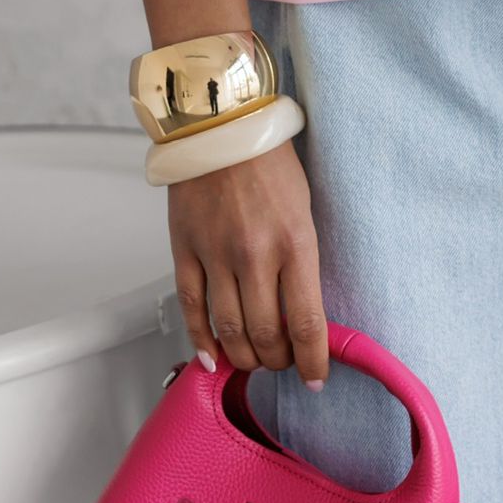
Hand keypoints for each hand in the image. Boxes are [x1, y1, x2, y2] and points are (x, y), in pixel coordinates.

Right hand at [168, 137, 328, 389]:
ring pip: (230, 331)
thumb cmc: (270, 160)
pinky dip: (202, 341)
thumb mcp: (305, 207)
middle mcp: (256, 255)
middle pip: (268, 336)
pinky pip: (193, 310)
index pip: (308, 322)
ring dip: (245, 357)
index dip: (313, 360)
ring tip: (255, 360)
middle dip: (280, 361)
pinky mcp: (185, 251)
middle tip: (285, 362)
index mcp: (295, 241)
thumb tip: (305, 309)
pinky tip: (214, 358)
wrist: (221, 124)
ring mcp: (216, 255)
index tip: (316, 377)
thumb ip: (303, 258)